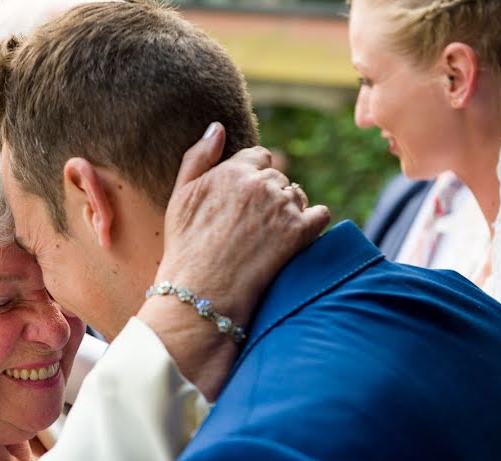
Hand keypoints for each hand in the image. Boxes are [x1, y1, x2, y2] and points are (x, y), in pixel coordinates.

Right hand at [137, 124, 329, 398]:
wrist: (200, 294)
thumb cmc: (185, 249)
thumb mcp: (180, 198)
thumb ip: (198, 157)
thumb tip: (218, 127)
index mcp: (231, 170)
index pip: (258, 157)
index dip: (252, 179)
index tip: (244, 204)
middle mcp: (259, 183)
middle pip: (279, 177)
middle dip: (270, 196)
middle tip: (253, 228)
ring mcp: (281, 207)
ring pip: (299, 195)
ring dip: (290, 210)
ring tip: (268, 239)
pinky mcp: (300, 232)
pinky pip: (320, 215)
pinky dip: (312, 225)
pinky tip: (293, 242)